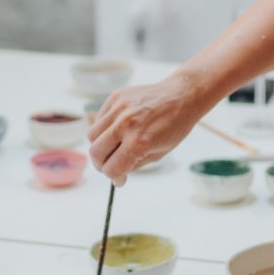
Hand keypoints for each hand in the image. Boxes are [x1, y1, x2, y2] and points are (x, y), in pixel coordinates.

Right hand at [88, 72, 213, 183]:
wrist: (181, 96)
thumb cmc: (174, 126)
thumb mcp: (159, 153)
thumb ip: (134, 165)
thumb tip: (116, 175)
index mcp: (139, 142)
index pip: (112, 169)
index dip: (115, 177)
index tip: (119, 178)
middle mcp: (125, 124)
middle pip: (96, 153)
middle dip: (102, 164)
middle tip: (111, 164)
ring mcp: (119, 108)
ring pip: (92, 135)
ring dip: (100, 145)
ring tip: (113, 145)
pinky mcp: (116, 97)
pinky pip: (99, 119)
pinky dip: (104, 128)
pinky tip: (117, 129)